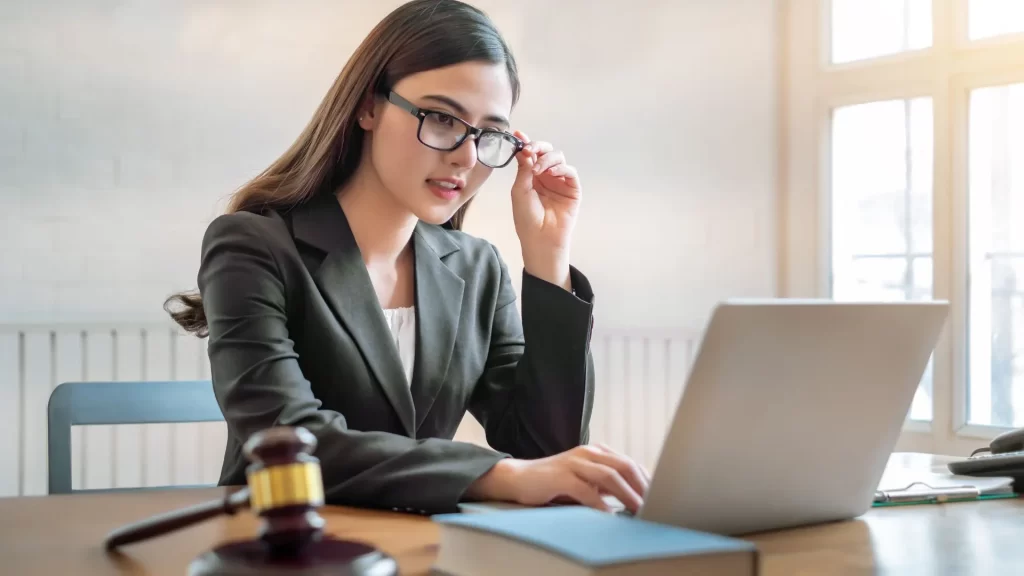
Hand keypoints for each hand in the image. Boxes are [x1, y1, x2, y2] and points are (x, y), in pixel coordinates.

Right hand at [467, 444, 649, 513]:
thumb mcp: (586, 482)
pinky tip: (609, 515)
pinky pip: (586, 490)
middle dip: (642, 486)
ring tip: (639, 510)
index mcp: (597, 452)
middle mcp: (588, 453)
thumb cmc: (555, 483)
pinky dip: (600, 503)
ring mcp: (574, 462)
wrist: (519, 478)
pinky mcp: (561, 476)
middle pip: (624, 466)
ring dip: (627, 494)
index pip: (630, 464)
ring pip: (609, 476)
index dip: (647, 481)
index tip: (660, 498)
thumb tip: (635, 499)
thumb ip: (608, 486)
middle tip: (655, 505)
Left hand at [509, 130, 580, 289]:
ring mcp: (560, 182)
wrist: (540, 239)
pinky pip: (570, 171)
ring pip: (558, 158)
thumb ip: (524, 168)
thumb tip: (524, 148)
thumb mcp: (520, 190)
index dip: (526, 143)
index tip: (519, 135)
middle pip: (546, 152)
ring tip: (538, 169)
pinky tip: (551, 173)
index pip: (531, 155)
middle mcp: (546, 176)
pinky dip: (561, 168)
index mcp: (531, 176)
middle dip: (539, 147)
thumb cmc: (526, 219)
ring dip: (548, 159)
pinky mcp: (573, 189)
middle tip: (531, 149)